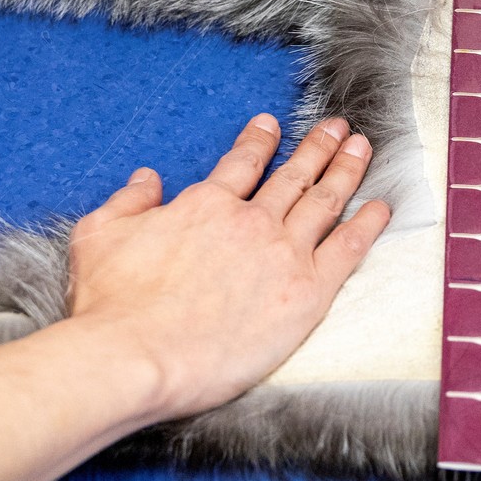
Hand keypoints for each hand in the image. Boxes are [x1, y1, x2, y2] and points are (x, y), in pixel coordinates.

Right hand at [65, 115, 389, 419]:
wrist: (137, 355)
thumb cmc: (112, 304)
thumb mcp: (99, 235)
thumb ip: (129, 202)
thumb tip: (146, 179)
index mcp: (206, 204)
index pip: (243, 163)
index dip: (260, 140)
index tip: (273, 125)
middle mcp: (250, 221)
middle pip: (293, 174)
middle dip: (318, 146)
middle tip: (338, 127)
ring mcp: (282, 254)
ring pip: (324, 201)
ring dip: (346, 170)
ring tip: (362, 148)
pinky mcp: (306, 293)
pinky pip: (348, 249)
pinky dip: (368, 224)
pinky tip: (382, 207)